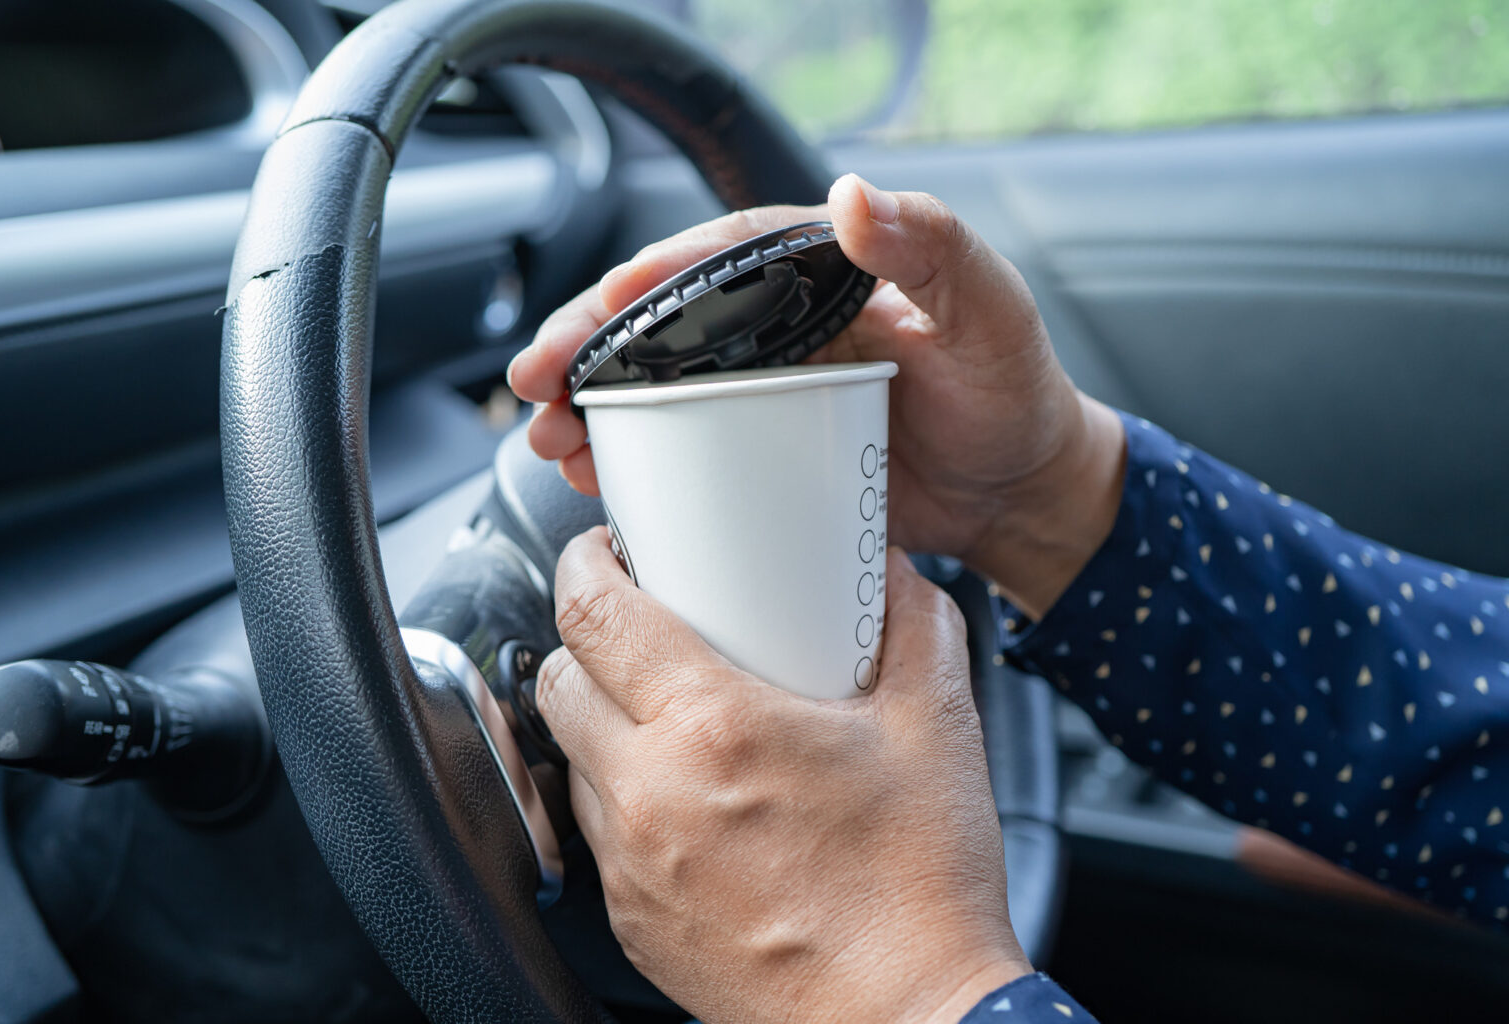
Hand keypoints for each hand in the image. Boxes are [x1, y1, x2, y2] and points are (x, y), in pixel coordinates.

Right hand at [510, 174, 1125, 616]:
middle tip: (538, 381)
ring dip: (591, 407)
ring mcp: (765, 392)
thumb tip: (853, 197)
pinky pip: (681, 449)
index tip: (604, 304)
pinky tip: (590, 476)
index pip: (721, 258)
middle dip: (591, 346)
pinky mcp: (762, 455)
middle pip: (665, 323)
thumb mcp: (990, 313)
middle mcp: (781, 325)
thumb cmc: (1014, 395)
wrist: (1022, 494)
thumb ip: (934, 248)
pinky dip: (630, 460)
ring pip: (657, 386)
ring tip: (546, 437)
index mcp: (823, 273)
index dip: (654, 277)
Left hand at [537, 530, 1029, 1023]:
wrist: (908, 1019)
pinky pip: (600, 832)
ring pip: (573, 758)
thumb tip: (893, 576)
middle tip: (637, 630)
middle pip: (559, 679)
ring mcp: (632, 864)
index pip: (593, 614)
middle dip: (586, 640)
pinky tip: (689, 800)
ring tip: (671, 718)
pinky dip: (626, 798)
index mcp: (714, 726)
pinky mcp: (633, 919)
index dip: (583, 564)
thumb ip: (917, 626)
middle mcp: (651, 793)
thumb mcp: (938, 728)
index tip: (600, 552)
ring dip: (605, 724)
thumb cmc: (920, 888)